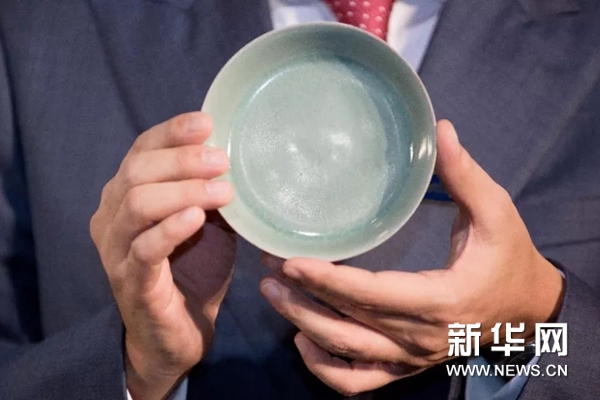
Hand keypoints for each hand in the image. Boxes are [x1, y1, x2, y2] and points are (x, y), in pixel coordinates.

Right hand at [90, 112, 235, 399]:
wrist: (177, 333)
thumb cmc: (193, 271)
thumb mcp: (205, 222)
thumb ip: (209, 191)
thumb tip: (234, 154)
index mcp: (127, 196)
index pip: (140, 151)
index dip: (171, 133)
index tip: (207, 123)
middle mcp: (112, 217)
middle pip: (137, 172)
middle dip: (182, 160)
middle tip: (223, 160)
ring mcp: (116, 251)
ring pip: (137, 204)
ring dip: (183, 191)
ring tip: (222, 190)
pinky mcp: (131, 283)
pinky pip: (145, 249)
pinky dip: (171, 228)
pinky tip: (197, 218)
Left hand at [260, 120, 564, 396]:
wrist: (527, 312)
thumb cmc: (510, 258)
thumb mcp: (497, 213)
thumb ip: (466, 175)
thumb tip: (441, 130)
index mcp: (441, 300)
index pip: (374, 295)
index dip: (329, 281)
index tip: (290, 261)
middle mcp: (420, 336)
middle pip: (349, 324)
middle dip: (303, 298)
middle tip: (267, 269)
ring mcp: (410, 357)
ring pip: (347, 354)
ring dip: (305, 326)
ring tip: (273, 294)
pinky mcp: (405, 365)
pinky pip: (358, 381)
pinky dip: (326, 368)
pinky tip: (302, 342)